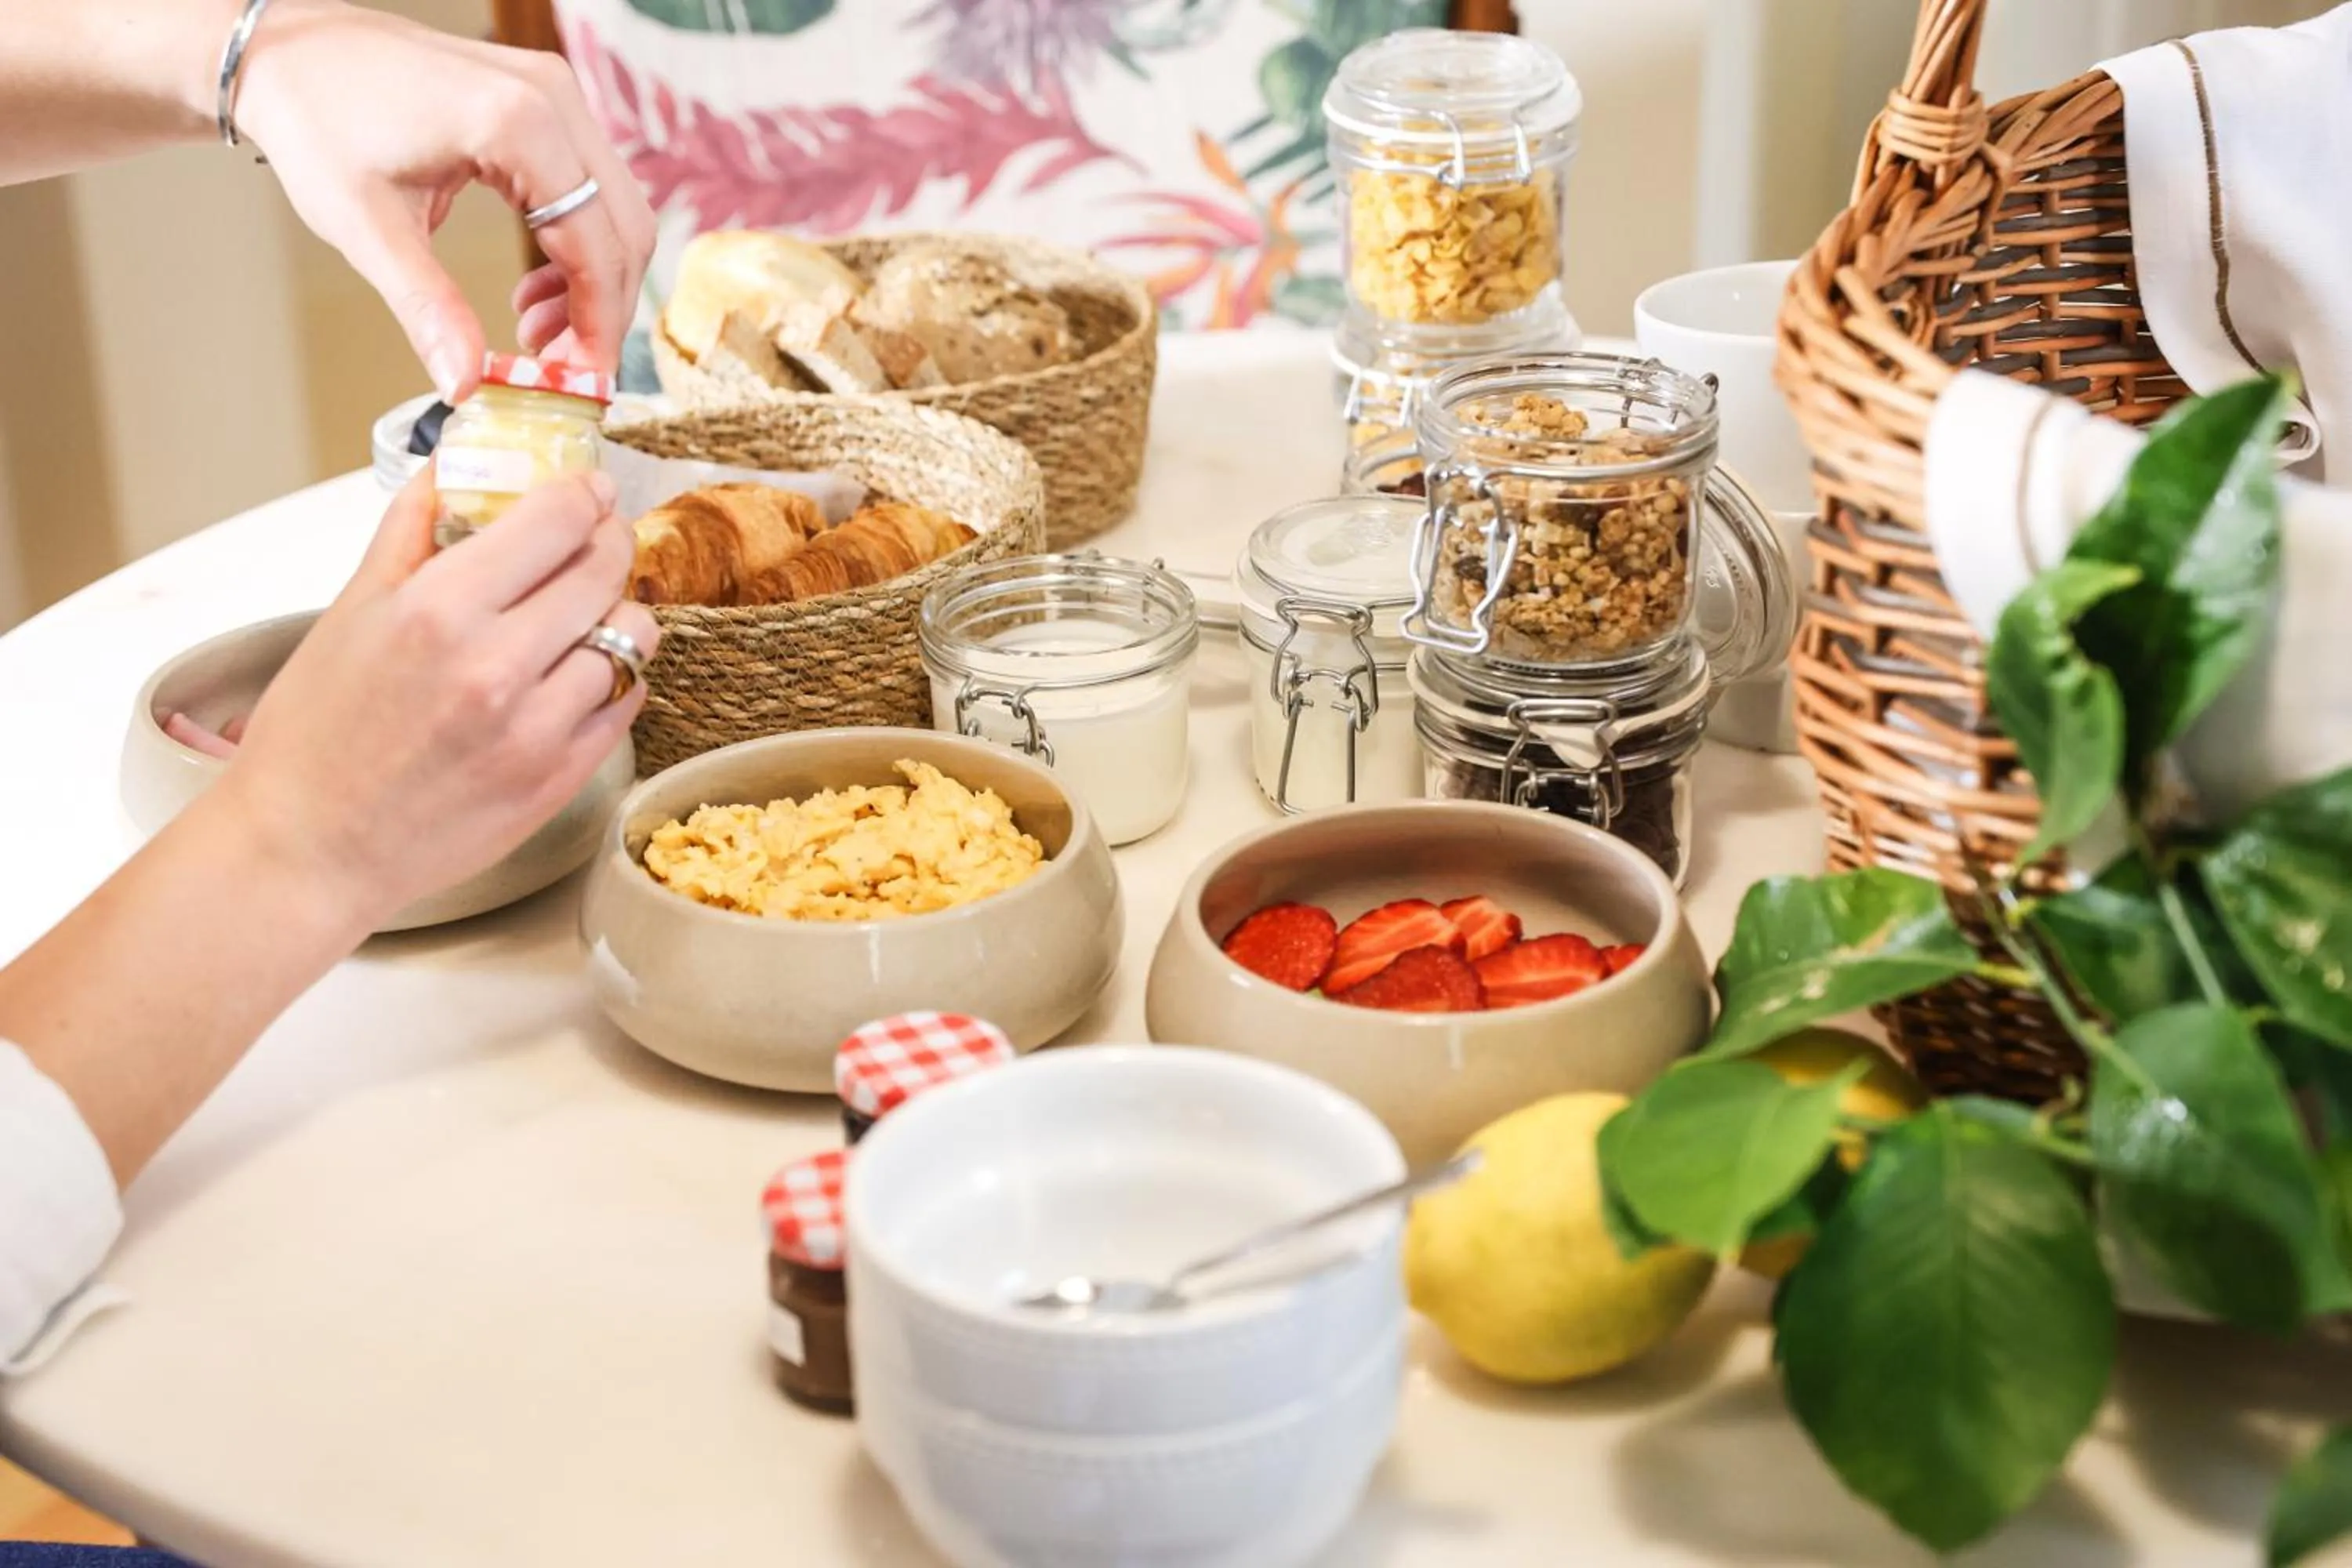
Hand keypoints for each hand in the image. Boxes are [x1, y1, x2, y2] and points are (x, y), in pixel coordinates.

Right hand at [209, 470, 657, 928]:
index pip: (556, 520)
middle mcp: (497, 665)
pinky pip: (627, 703)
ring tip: (588, 614)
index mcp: (440, 609)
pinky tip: (582, 673)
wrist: (311, 848)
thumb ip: (410, 531)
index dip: (583, 494)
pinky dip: (617, 678)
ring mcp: (537, 727)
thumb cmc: (317, 734)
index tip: (587, 489)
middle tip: (600, 539)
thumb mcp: (351, 612)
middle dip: (610, 542)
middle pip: (604, 571)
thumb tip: (450, 466)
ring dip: (618, 614)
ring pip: (631, 638)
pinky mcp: (560, 779)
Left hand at [231, 0, 656, 398]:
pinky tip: (535, 285)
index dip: (599, 323)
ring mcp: (553, 94)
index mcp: (516, 124)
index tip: (584, 382)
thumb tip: (466, 382)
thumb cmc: (314, 117)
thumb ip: (427, 307)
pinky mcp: (544, 102)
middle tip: (561, 367)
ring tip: (537, 329)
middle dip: (602, 309)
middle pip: (624, 228)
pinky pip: (591, 187)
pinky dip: (577, 246)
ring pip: (616, 210)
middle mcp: (551, 99)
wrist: (284, 50)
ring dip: (593, 281)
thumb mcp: (365, 226)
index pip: (596, 244)